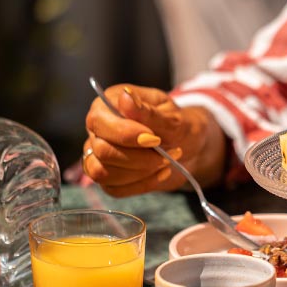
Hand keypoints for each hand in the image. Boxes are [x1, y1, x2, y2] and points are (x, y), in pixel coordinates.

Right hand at [80, 85, 224, 196]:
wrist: (189, 146)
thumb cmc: (178, 124)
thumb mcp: (171, 116)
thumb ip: (148, 111)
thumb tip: (125, 97)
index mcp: (107, 104)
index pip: (98, 121)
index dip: (125, 134)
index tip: (155, 139)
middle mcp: (97, 130)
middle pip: (102, 150)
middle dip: (138, 157)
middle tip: (167, 154)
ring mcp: (98, 155)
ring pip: (103, 172)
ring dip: (140, 172)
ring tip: (166, 162)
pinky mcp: (108, 178)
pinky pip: (114, 188)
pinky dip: (142, 184)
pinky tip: (161, 173)